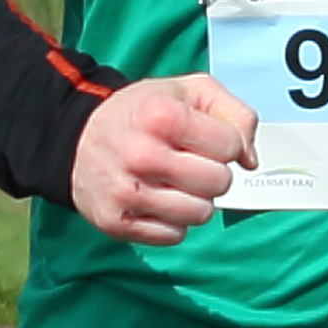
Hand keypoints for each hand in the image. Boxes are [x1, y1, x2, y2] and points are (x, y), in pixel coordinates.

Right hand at [71, 75, 256, 245]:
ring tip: (176, 183)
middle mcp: (140, 154)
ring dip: (196, 200)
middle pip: (219, 182)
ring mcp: (125, 192)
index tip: (205, 139)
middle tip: (192, 163)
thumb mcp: (189, 91)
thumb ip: (235, 114)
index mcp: (160, 115)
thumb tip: (250, 160)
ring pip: (200, 213)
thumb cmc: (141, 114)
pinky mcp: (116, 222)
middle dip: (214, 173)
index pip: (230, 145)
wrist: (76, 138)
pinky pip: (174, 236)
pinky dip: (173, 221)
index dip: (226, 143)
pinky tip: (158, 200)